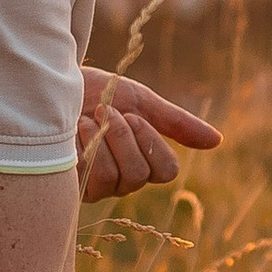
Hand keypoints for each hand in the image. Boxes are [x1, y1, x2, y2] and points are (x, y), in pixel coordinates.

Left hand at [77, 71, 219, 201]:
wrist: (53, 84)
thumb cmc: (97, 92)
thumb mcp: (141, 102)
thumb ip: (176, 123)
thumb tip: (218, 141)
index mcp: (144, 161)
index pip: (166, 170)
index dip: (151, 141)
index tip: (133, 115)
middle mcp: (123, 181)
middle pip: (140, 174)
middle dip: (123, 136)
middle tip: (105, 111)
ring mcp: (96, 187)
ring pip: (115, 179)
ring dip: (101, 141)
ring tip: (86, 120)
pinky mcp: (71, 187)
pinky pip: (88, 177)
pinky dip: (82, 148)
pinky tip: (71, 133)